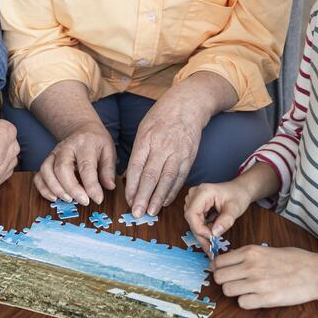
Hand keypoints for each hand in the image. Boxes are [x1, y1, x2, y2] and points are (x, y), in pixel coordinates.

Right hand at [35, 118, 115, 204]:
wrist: (83, 129)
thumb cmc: (97, 143)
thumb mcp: (109, 151)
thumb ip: (108, 169)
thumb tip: (109, 187)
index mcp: (84, 143)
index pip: (85, 166)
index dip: (91, 185)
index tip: (98, 199)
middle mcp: (65, 147)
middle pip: (62, 168)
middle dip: (72, 188)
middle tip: (84, 201)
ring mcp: (53, 154)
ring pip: (46, 171)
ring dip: (55, 188)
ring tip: (68, 200)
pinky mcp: (47, 162)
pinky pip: (39, 176)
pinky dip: (43, 189)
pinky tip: (54, 198)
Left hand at [124, 97, 202, 216]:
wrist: (188, 105)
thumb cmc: (161, 117)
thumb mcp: (144, 128)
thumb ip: (139, 151)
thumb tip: (130, 177)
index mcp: (146, 137)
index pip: (136, 166)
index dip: (131, 185)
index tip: (128, 200)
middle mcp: (162, 146)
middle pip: (151, 175)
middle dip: (143, 196)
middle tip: (136, 212)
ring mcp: (177, 152)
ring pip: (167, 179)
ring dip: (158, 198)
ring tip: (150, 212)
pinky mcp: (189, 157)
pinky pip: (180, 178)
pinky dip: (172, 192)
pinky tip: (165, 202)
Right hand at [183, 179, 252, 254]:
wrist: (240, 190)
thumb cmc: (238, 195)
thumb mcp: (235, 209)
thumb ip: (225, 221)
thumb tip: (214, 234)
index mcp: (203, 192)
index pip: (192, 213)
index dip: (199, 228)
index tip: (211, 237)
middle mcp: (195, 194)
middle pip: (191, 219)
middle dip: (201, 234)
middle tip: (211, 248)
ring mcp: (194, 199)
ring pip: (192, 222)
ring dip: (202, 234)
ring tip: (213, 244)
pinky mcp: (196, 205)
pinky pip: (196, 221)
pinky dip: (203, 230)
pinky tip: (211, 236)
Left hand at [212, 246, 317, 308]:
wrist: (315, 273)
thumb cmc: (295, 260)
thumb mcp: (268, 249)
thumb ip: (250, 255)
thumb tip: (232, 261)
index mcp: (250, 251)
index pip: (219, 261)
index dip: (219, 268)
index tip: (223, 271)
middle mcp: (250, 266)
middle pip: (219, 277)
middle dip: (223, 281)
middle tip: (233, 282)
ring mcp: (257, 283)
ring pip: (228, 291)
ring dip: (234, 292)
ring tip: (245, 290)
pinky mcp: (265, 299)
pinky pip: (242, 303)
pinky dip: (246, 302)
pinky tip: (255, 298)